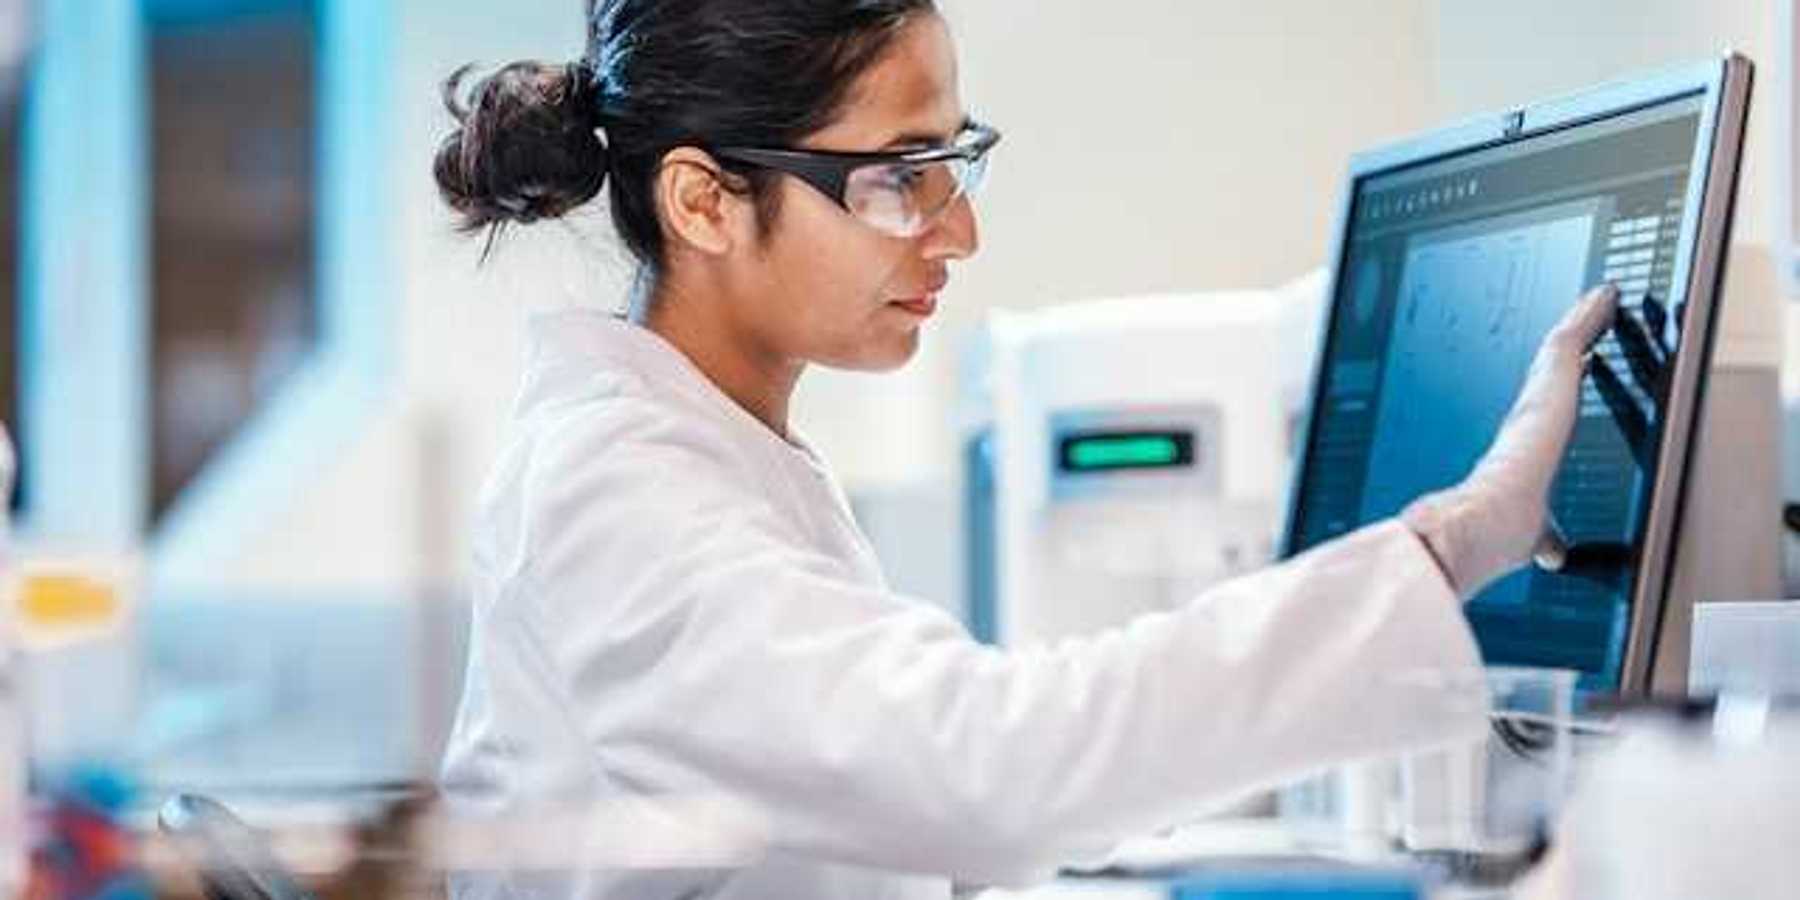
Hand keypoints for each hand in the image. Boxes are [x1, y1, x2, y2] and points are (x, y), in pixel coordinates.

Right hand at [1403, 285, 1619, 596]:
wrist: (1479, 525)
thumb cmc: (1496, 532)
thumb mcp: (1536, 535)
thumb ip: (1549, 538)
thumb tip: (1555, 555)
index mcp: (1524, 447)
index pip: (1544, 407)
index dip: (1561, 386)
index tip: (1578, 369)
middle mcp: (1527, 415)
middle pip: (1555, 368)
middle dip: (1574, 340)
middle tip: (1590, 314)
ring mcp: (1537, 396)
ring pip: (1562, 346)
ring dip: (1583, 319)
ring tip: (1602, 298)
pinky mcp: (1550, 381)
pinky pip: (1572, 337)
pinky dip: (1590, 315)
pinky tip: (1606, 297)